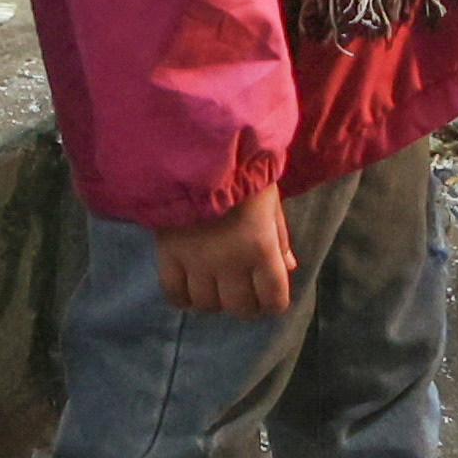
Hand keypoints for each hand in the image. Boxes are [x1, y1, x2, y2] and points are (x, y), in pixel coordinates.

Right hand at [156, 182, 295, 316]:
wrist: (197, 149)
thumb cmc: (243, 169)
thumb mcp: (271, 200)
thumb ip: (279, 236)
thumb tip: (289, 267)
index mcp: (261, 248)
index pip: (273, 300)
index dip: (274, 303)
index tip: (270, 296)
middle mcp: (230, 262)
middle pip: (240, 308)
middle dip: (246, 305)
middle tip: (244, 292)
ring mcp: (197, 262)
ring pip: (207, 304)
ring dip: (215, 300)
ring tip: (216, 286)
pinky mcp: (169, 255)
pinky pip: (174, 293)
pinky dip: (183, 298)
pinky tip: (190, 288)